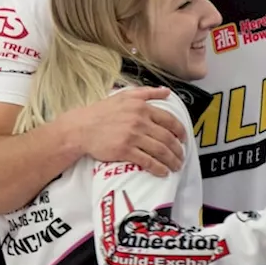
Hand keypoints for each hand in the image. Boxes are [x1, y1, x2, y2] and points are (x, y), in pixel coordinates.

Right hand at [62, 87, 187, 175]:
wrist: (81, 128)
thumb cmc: (102, 112)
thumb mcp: (124, 96)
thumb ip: (147, 92)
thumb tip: (166, 91)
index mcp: (142, 108)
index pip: (169, 120)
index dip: (180, 131)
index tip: (184, 139)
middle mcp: (140, 121)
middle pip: (167, 138)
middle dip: (178, 150)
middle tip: (181, 157)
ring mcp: (132, 136)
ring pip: (160, 151)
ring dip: (172, 160)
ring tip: (176, 166)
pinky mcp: (125, 151)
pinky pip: (147, 161)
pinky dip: (158, 168)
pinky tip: (163, 172)